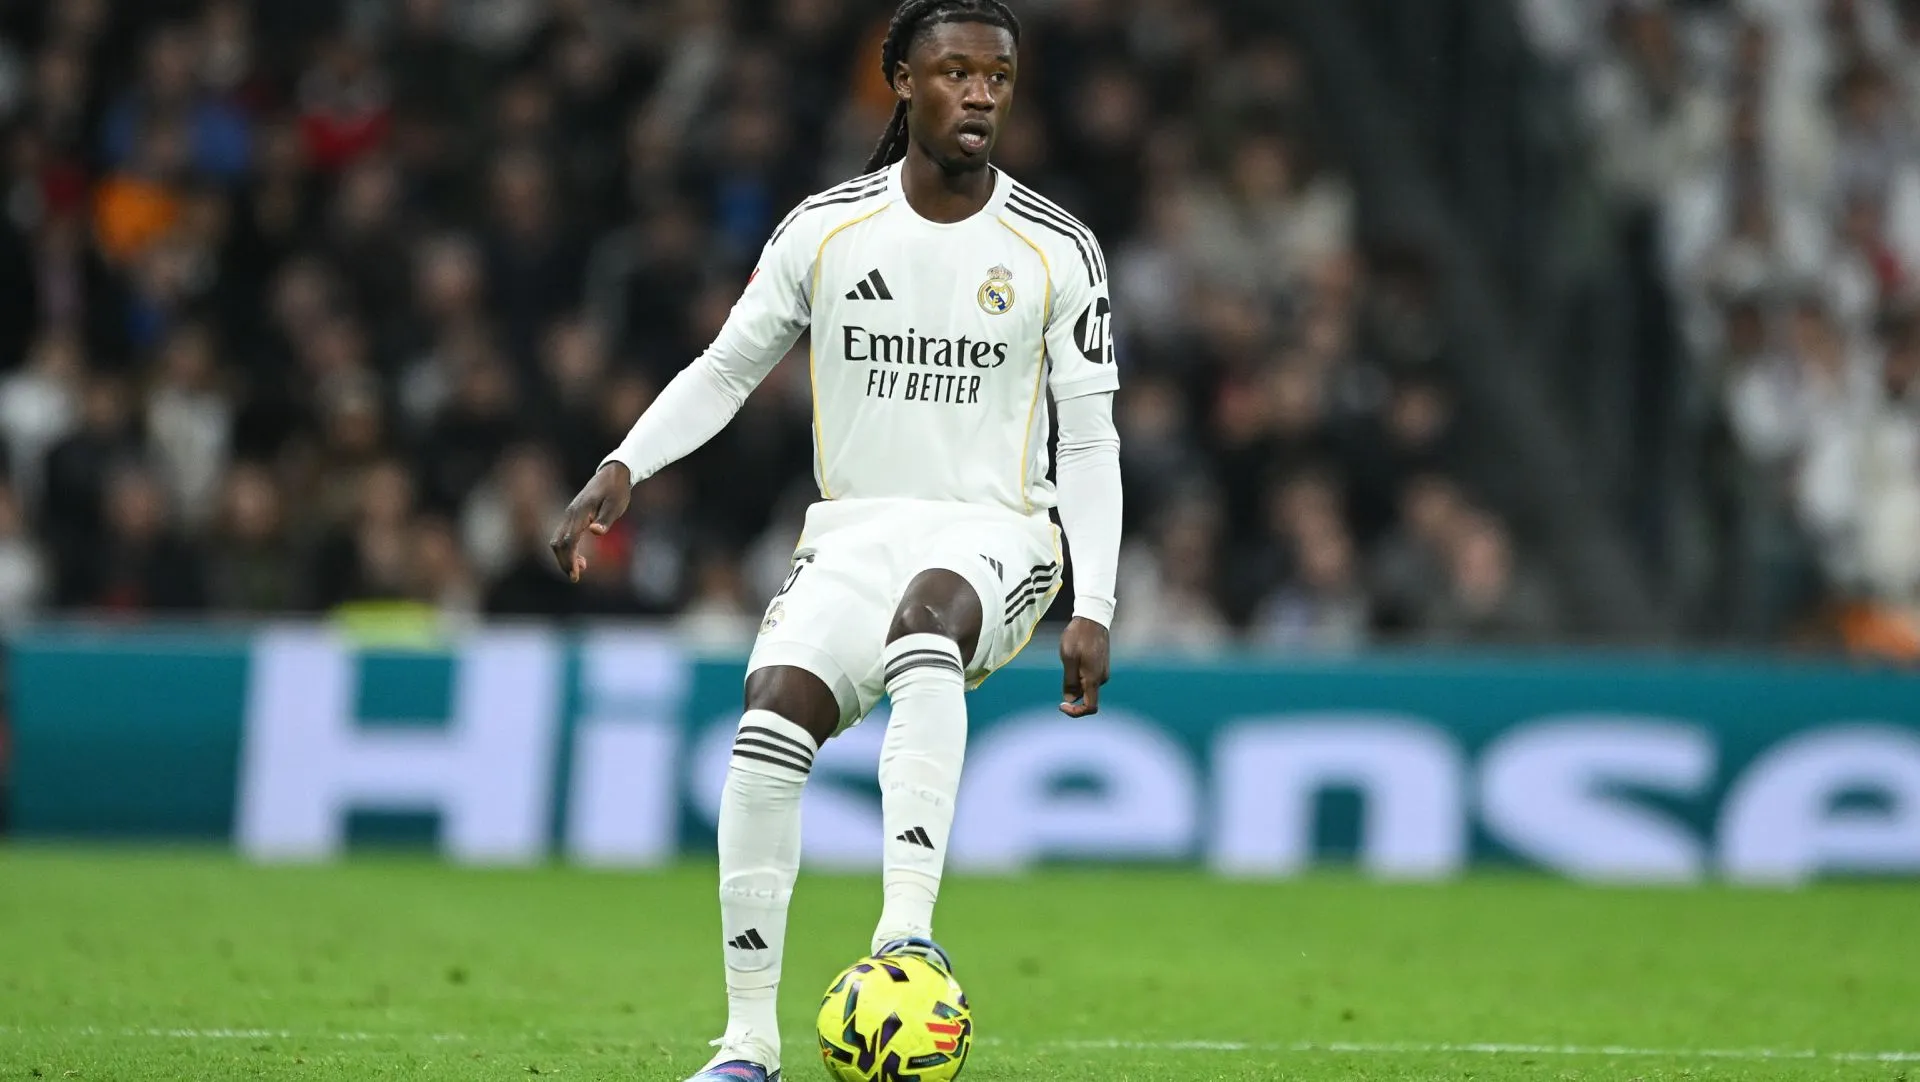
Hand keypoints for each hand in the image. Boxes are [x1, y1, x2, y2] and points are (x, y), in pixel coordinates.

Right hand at [550, 463, 632, 582]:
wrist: (612, 474)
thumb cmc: (617, 490)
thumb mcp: (616, 505)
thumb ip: (605, 519)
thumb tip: (595, 532)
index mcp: (581, 512)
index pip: (569, 540)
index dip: (570, 558)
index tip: (575, 574)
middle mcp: (570, 514)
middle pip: (558, 543)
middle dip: (564, 562)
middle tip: (575, 578)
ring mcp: (569, 514)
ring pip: (558, 540)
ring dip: (565, 557)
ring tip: (580, 569)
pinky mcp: (572, 516)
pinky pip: (563, 536)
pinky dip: (567, 549)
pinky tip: (581, 558)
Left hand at [1058, 616, 1110, 716]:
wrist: (1093, 617)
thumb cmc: (1079, 636)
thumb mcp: (1068, 658)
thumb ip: (1069, 681)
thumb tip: (1069, 699)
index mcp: (1094, 679)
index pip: (1090, 707)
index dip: (1075, 712)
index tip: (1061, 704)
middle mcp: (1101, 678)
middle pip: (1085, 696)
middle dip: (1071, 690)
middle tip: (1063, 667)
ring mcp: (1103, 671)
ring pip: (1086, 685)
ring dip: (1074, 678)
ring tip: (1069, 657)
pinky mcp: (1101, 665)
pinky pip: (1089, 676)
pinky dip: (1079, 672)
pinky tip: (1075, 655)